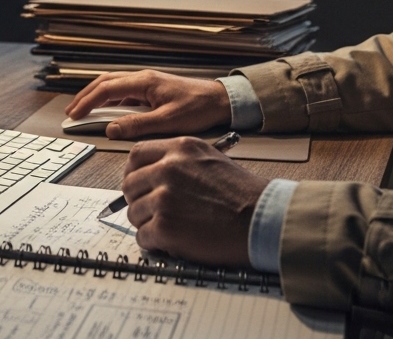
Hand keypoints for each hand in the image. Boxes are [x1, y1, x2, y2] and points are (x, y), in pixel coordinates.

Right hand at [65, 70, 230, 139]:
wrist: (220, 101)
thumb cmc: (199, 108)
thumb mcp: (167, 121)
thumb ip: (137, 125)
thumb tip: (112, 129)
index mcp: (144, 82)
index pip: (106, 89)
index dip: (87, 102)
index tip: (75, 115)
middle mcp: (143, 79)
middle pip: (105, 83)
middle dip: (86, 96)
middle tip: (72, 112)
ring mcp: (148, 84)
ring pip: (114, 86)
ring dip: (97, 97)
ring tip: (85, 111)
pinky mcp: (153, 91)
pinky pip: (125, 93)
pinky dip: (111, 101)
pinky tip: (110, 113)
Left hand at [121, 137, 269, 265]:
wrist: (263, 219)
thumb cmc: (244, 194)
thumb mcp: (210, 159)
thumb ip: (179, 162)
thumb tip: (152, 176)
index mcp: (180, 149)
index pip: (137, 155)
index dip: (134, 172)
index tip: (139, 185)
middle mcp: (168, 168)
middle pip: (130, 185)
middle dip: (138, 200)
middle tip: (153, 212)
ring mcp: (164, 197)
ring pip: (134, 213)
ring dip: (148, 224)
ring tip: (172, 228)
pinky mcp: (165, 226)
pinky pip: (143, 237)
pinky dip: (155, 243)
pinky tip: (173, 242)